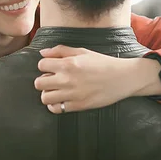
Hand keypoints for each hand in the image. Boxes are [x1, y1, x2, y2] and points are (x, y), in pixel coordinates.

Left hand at [34, 45, 160, 113]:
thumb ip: (60, 50)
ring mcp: (72, 94)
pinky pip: (56, 109)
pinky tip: (61, 99)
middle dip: (43, 80)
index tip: (52, 67)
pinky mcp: (78, 106)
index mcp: (68, 64)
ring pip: (45, 98)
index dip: (45, 65)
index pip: (41, 65)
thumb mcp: (82, 51)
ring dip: (48, 93)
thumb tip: (42, 53)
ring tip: (56, 90)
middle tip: (52, 79)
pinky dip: (55, 105)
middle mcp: (67, 79)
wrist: (122, 78)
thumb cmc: (102, 63)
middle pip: (39, 83)